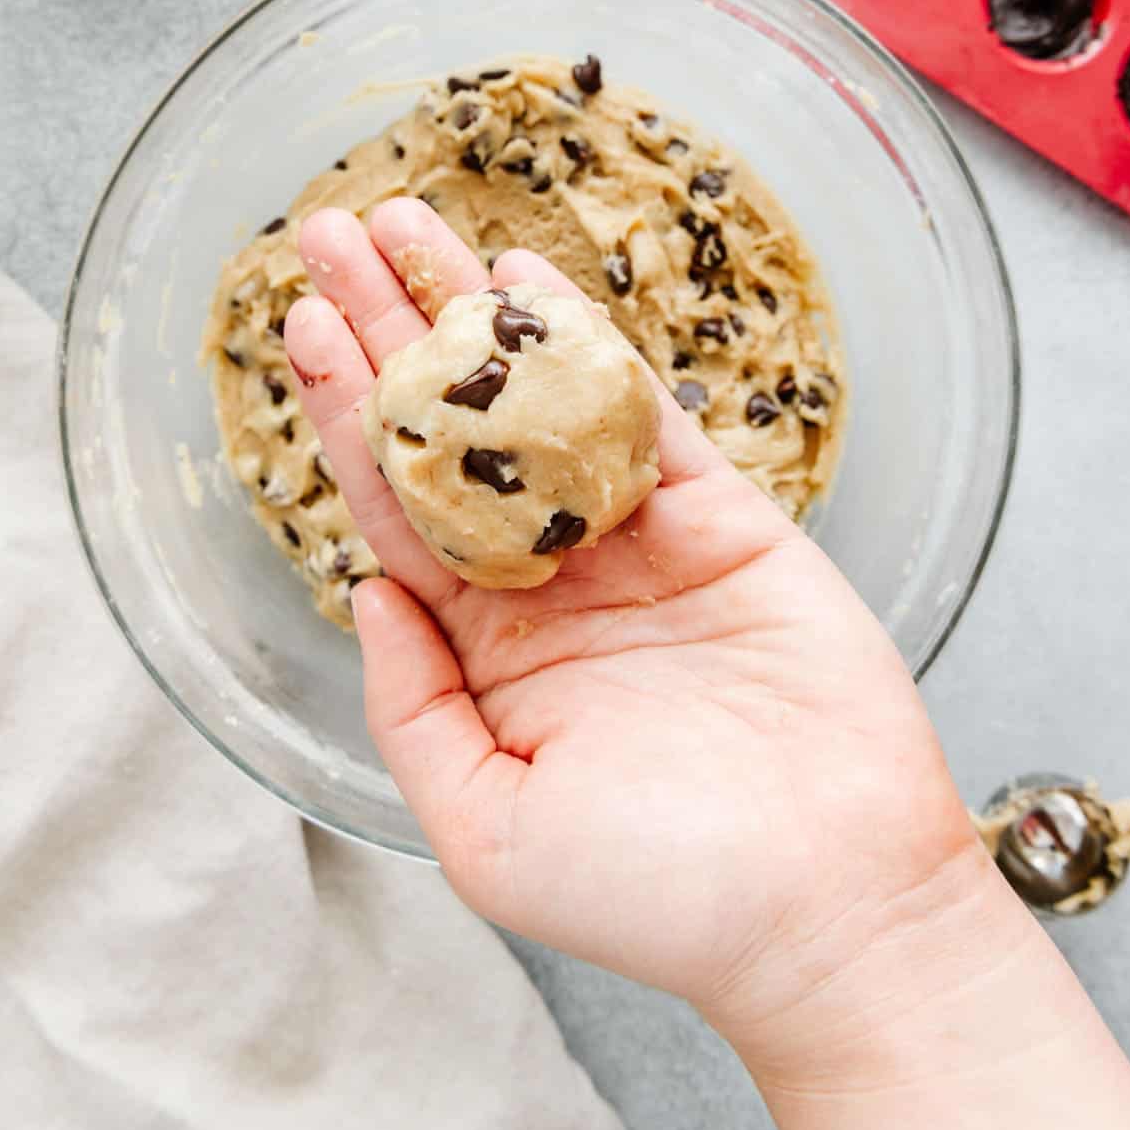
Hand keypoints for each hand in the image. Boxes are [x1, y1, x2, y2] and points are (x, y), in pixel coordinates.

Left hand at [285, 199, 979, 1039]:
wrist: (829, 902)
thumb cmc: (659, 896)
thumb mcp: (485, 831)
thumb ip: (416, 710)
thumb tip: (368, 594)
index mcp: (490, 652)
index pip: (396, 507)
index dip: (346, 412)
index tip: (300, 327)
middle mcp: (553, 585)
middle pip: (450, 433)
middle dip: (389, 332)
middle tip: (332, 236)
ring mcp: (636, 547)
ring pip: (536, 405)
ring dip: (473, 314)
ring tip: (410, 226)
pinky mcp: (722, 522)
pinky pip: (639, 416)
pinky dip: (585, 344)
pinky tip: (529, 284)